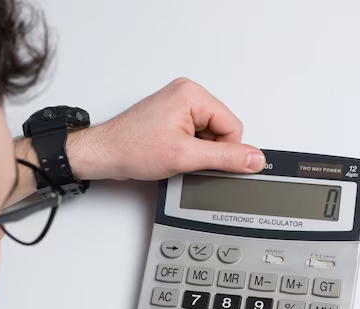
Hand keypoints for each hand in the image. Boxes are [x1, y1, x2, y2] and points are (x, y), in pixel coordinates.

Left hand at [68, 78, 265, 180]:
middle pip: (223, 131)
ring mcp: (179, 106)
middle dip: (208, 151)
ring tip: (173, 155)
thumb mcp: (186, 156)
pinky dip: (189, 151)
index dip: (224, 151)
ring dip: (197, 152)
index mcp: (193, 94)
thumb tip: (254, 159)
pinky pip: (197, 137)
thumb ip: (225, 158)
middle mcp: (187, 94)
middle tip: (184, 157)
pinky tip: (171, 154)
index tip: (206, 163)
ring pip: (210, 137)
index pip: (233, 127)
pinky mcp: (173, 118)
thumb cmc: (132, 148)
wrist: (105, 154)